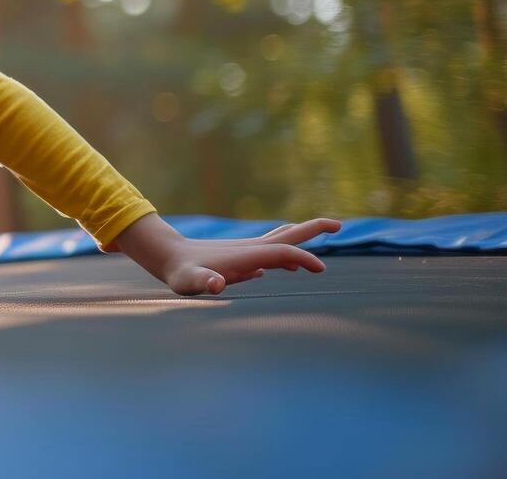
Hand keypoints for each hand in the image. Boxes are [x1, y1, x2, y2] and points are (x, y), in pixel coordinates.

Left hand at [110, 212, 341, 296]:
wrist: (167, 256)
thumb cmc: (179, 272)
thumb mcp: (188, 281)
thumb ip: (202, 281)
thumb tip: (216, 284)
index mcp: (246, 255)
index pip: (282, 252)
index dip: (303, 258)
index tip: (320, 269)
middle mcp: (249, 249)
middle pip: (287, 235)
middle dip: (313, 229)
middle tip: (339, 224)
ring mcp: (245, 251)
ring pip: (279, 241)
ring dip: (301, 239)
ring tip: (325, 238)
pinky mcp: (239, 257)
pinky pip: (268, 253)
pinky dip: (284, 254)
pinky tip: (287, 264)